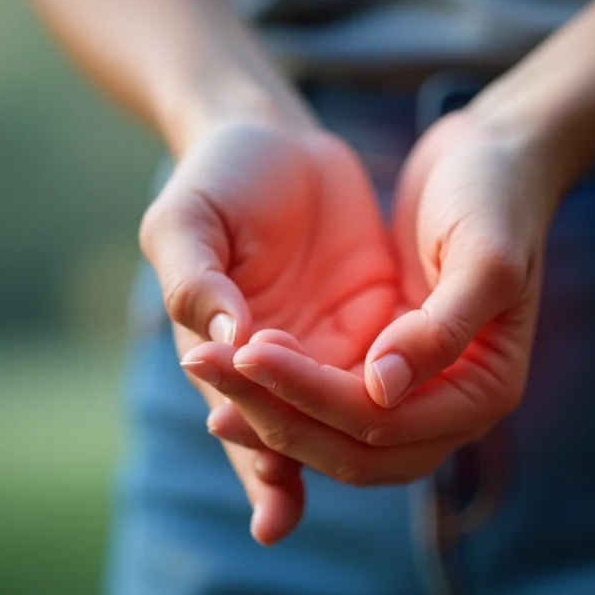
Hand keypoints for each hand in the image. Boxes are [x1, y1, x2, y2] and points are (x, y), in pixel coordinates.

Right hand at [142, 120, 397, 542]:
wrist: (282, 144)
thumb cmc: (218, 180)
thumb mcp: (186, 221)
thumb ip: (194, 281)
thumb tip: (229, 340)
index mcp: (222, 362)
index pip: (246, 429)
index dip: (253, 450)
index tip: (245, 433)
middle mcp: (284, 376)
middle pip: (302, 437)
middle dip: (294, 424)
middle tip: (288, 372)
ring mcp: (337, 353)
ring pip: (357, 421)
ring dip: (352, 416)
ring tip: (365, 383)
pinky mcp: (385, 325)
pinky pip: (401, 379)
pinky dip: (402, 390)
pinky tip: (409, 383)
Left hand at [203, 109, 565, 484]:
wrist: (489, 155)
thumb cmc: (495, 196)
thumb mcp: (484, 254)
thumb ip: (443, 328)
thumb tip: (384, 391)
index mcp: (485, 392)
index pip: (383, 424)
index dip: (313, 398)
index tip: (250, 349)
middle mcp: (450, 408)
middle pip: (353, 451)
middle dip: (278, 417)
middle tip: (207, 366)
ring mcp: (415, 391)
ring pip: (333, 436)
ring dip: (269, 413)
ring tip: (205, 370)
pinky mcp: (383, 364)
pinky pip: (327, 402)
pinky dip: (281, 393)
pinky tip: (232, 367)